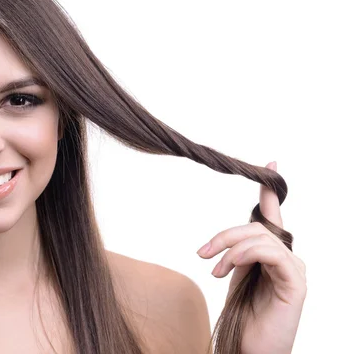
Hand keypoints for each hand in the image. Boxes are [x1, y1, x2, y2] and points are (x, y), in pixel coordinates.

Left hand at [197, 161, 306, 353]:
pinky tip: (228, 268)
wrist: (249, 349)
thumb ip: (237, 251)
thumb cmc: (242, 315)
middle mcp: (288, 259)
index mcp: (272, 254)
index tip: (269, 164)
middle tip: (203, 252)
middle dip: (225, 235)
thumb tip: (229, 237)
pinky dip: (245, 255)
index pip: (273, 217)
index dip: (270, 191)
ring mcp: (295, 271)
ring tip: (214, 268)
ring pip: (261, 238)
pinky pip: (271, 254)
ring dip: (230, 248)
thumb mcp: (235, 275)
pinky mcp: (296, 284)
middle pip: (258, 227)